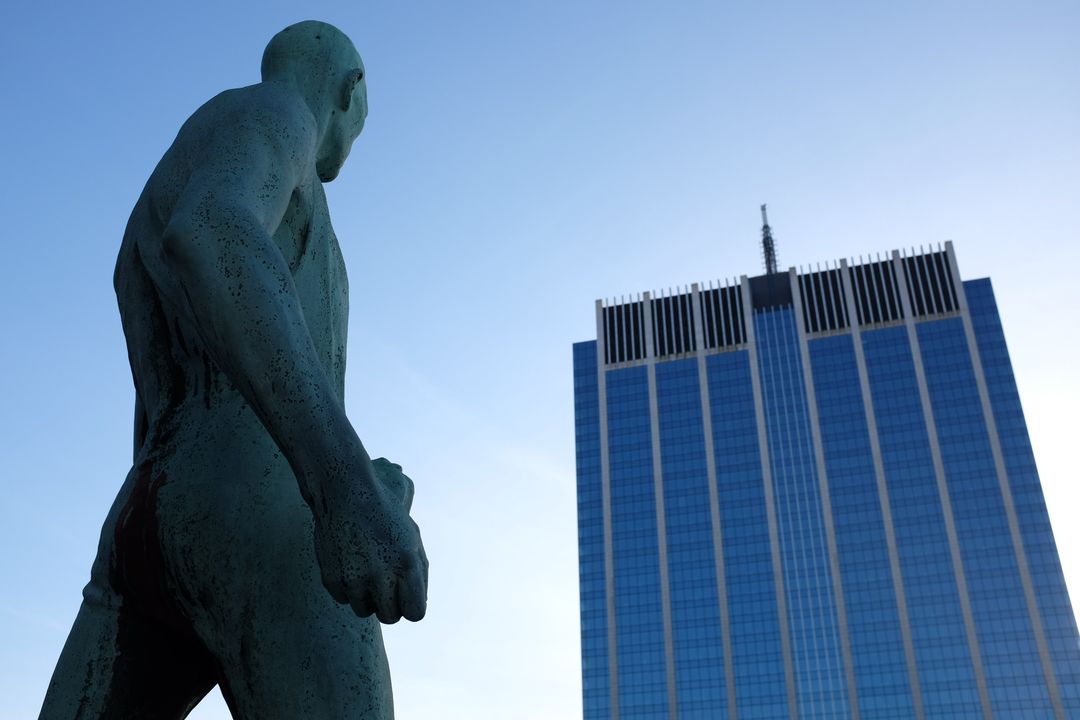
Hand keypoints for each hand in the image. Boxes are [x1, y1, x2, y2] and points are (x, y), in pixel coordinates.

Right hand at [311, 457, 427, 622]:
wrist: (345, 493)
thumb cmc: (384, 515)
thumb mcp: (412, 537)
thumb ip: (419, 572)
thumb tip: (417, 604)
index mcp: (407, 563)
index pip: (415, 613)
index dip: (411, 605)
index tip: (405, 594)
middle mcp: (381, 575)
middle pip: (390, 617)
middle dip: (390, 604)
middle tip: (384, 582)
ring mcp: (354, 579)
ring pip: (364, 611)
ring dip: (367, 596)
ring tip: (366, 568)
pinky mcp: (332, 580)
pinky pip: (344, 599)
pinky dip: (347, 586)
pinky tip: (349, 561)